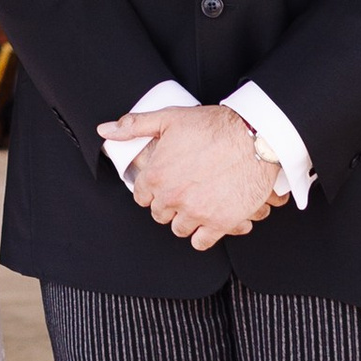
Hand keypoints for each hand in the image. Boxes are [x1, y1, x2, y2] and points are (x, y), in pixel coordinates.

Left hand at [102, 102, 284, 249]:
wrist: (255, 137)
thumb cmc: (215, 126)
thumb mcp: (169, 118)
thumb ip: (134, 126)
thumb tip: (106, 130)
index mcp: (157, 175)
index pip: (142, 196)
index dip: (153, 190)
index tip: (164, 185)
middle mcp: (172, 197)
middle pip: (160, 214)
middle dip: (170, 204)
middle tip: (184, 192)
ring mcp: (196, 212)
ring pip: (179, 228)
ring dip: (186, 219)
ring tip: (198, 204)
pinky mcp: (220, 223)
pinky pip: (201, 242)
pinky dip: (204, 234)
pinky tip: (209, 221)